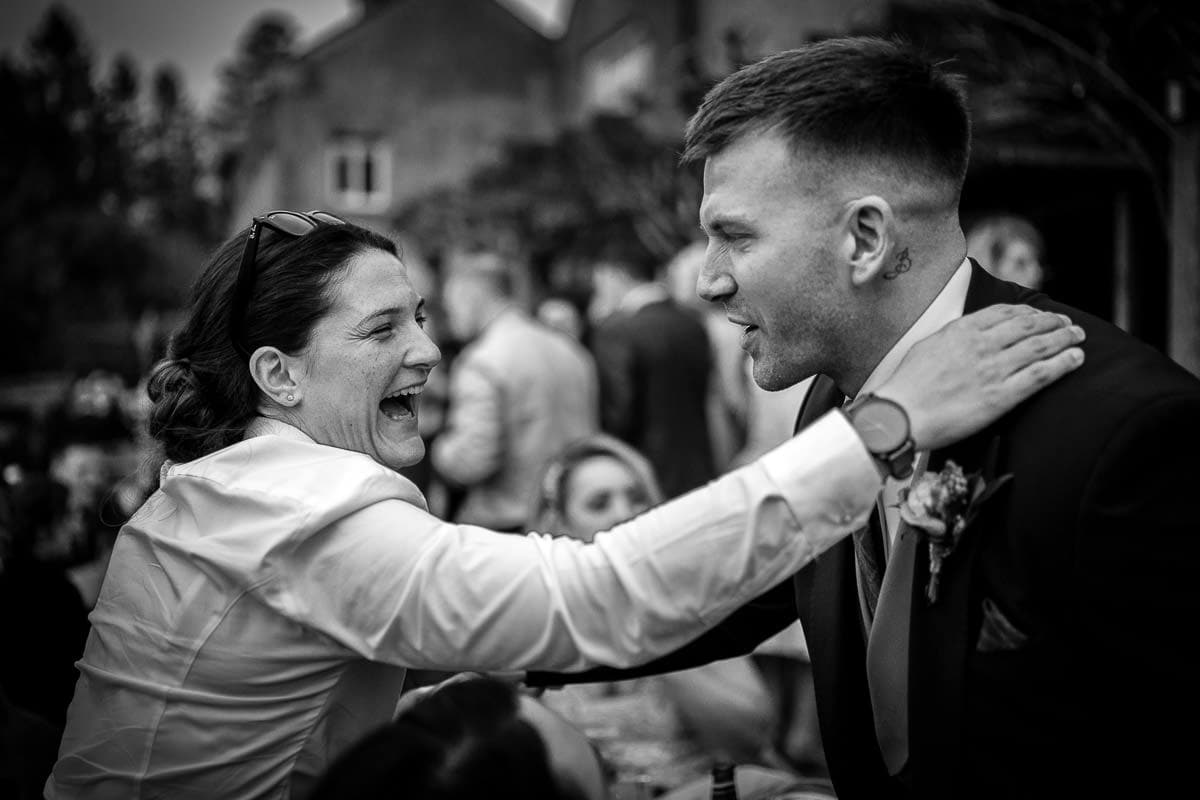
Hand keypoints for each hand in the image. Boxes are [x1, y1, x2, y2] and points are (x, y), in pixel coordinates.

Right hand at [877, 304, 1084, 450]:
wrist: (900, 415)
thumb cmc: (906, 386)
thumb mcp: (927, 346)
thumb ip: (952, 336)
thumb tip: (967, 333)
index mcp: (961, 330)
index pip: (1005, 313)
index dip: (1029, 312)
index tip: (1040, 315)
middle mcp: (981, 345)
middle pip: (1029, 326)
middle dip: (1053, 322)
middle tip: (1068, 324)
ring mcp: (993, 369)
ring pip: (1040, 346)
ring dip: (1064, 338)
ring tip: (1078, 337)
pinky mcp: (1001, 396)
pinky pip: (1041, 374)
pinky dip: (1063, 363)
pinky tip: (1075, 358)